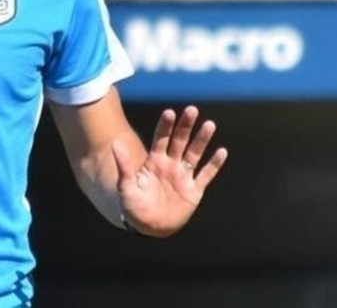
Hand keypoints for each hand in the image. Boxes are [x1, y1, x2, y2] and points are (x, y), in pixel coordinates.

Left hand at [111, 106, 226, 237]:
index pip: (161, 139)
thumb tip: (115, 143)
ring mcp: (183, 176)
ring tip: (209, 125)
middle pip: (180, 141)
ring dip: (202, 140)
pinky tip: (222, 151)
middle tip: (192, 110)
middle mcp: (170, 164)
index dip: (165, 126)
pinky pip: (206, 175)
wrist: (146, 226)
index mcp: (154, 161)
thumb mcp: (126, 185)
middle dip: (186, 126)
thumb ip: (124, 165)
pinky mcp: (193, 190)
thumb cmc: (132, 205)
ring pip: (195, 154)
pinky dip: (214, 164)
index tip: (170, 112)